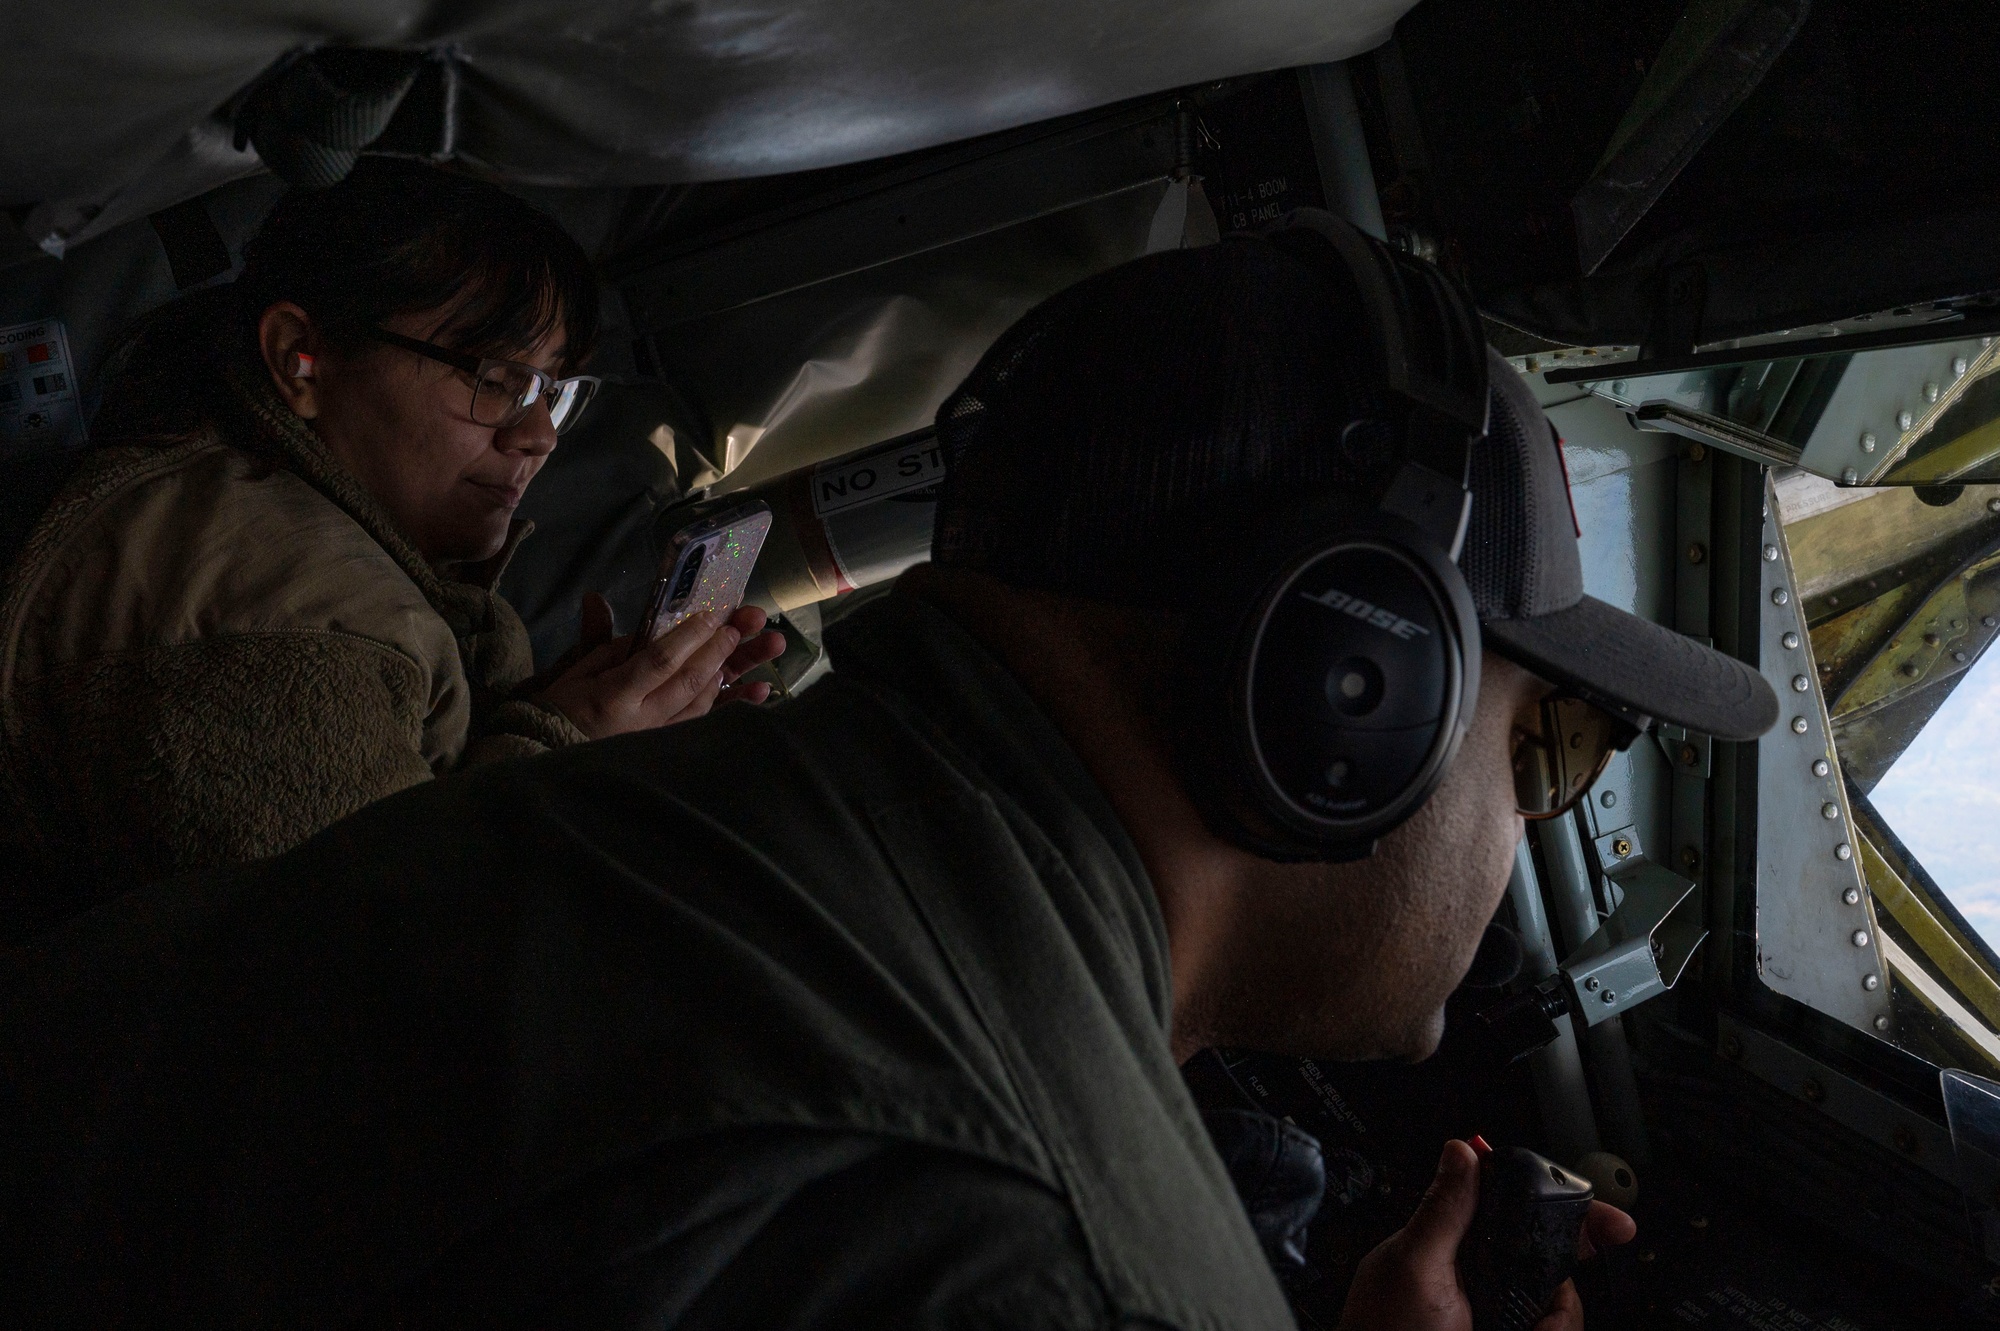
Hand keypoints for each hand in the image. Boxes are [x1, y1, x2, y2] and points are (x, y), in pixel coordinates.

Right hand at [538, 594, 785, 738]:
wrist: (554, 755)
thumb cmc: (566, 707)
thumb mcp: (578, 670)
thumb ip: (604, 640)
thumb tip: (609, 604)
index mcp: (615, 695)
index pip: (658, 662)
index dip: (689, 637)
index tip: (712, 615)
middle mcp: (641, 720)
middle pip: (688, 682)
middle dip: (718, 650)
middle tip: (739, 625)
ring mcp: (657, 738)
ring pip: (701, 704)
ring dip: (726, 673)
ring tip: (742, 647)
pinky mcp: (668, 749)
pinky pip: (706, 724)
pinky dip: (733, 704)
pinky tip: (759, 690)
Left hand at [1336, 1140, 1635, 1330]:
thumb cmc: (1384, 1330)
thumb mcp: (1413, 1266)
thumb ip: (1443, 1210)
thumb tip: (1461, 1150)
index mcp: (1455, 1240)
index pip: (1519, 1208)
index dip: (1567, 1209)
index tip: (1612, 1224)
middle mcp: (1481, 1273)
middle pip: (1555, 1262)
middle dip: (1563, 1289)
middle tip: (1546, 1321)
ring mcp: (1499, 1310)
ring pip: (1561, 1306)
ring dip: (1555, 1323)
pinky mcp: (1512, 1326)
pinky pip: (1555, 1328)